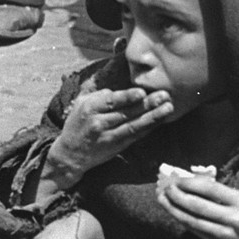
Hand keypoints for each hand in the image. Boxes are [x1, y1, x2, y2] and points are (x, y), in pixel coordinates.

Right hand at [46, 87, 173, 187]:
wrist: (70, 154)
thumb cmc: (78, 123)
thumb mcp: (81, 103)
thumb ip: (99, 93)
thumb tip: (120, 84)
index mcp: (90, 108)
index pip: (110, 101)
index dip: (127, 97)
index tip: (141, 92)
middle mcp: (99, 122)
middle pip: (126, 113)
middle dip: (147, 104)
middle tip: (164, 96)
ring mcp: (109, 136)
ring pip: (134, 125)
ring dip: (153, 117)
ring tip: (168, 108)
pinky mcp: (117, 147)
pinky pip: (135, 136)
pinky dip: (149, 128)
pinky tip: (160, 121)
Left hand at [157, 176, 238, 238]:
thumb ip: (221, 194)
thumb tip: (192, 182)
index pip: (210, 188)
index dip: (190, 183)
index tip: (177, 178)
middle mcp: (233, 218)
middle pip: (197, 205)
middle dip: (177, 195)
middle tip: (165, 188)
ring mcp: (225, 234)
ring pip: (193, 220)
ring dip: (174, 209)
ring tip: (163, 200)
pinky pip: (196, 231)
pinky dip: (183, 221)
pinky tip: (174, 213)